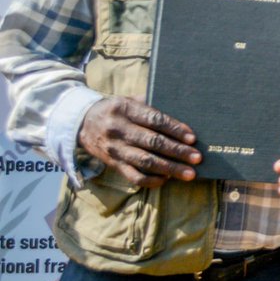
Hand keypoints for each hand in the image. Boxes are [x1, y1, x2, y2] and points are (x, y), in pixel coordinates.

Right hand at [77, 97, 199, 187]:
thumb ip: (151, 106)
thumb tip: (182, 118)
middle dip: (177, 151)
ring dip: (169, 168)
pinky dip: (151, 180)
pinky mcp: (113, 163)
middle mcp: (118, 129)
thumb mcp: (129, 100)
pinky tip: (167, 179)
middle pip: (153, 142)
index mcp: (125, 109)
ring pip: (145, 161)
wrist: (82, 122)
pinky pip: (133, 176)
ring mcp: (115, 148)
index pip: (154, 120)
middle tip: (197, 158)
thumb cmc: (116, 110)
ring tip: (189, 173)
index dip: (175, 129)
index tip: (192, 138)